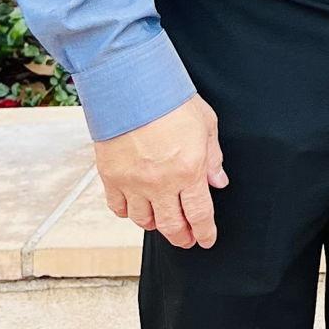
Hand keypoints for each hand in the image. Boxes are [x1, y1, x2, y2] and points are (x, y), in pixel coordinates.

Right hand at [95, 94, 226, 248]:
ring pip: (144, 220)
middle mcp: (160, 183)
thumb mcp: (206, 126)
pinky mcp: (110, 177)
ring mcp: (133, 183)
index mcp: (188, 171)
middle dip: (182, 237)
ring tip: (164, 224)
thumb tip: (218, 182)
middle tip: (187, 240)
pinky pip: (119, 208)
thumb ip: (213, 158)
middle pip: (172, 225)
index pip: (199, 214)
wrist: (132, 88)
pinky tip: (137, 210)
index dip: (204, 231)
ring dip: (156, 226)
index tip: (207, 240)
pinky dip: (129, 213)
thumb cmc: (172, 102)